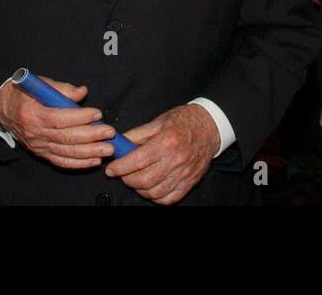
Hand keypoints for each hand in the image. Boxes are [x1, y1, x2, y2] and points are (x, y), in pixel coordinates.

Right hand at [0, 77, 115, 169]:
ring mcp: (39, 145)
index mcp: (33, 113)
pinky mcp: (42, 153)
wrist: (3, 109)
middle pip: (66, 137)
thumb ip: (62, 89)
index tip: (97, 114)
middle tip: (109, 133)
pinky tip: (94, 161)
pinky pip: (61, 161)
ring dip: (89, 152)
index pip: (59, 118)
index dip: (80, 117)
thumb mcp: (40, 84)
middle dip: (91, 136)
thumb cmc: (24, 94)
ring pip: (66, 152)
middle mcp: (35, 132)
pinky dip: (79, 163)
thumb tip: (82, 93)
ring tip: (107, 149)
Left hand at [104, 104, 218, 204]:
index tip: (111, 169)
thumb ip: (137, 135)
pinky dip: (155, 197)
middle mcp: (176, 160)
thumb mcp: (158, 121)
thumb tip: (119, 144)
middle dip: (127, 179)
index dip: (120, 167)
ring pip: (154, 192)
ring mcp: (184, 174)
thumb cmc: (184, 121)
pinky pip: (168, 199)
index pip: (137, 161)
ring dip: (139, 189)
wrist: (210, 126)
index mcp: (166, 142)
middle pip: (144, 180)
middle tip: (122, 173)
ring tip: (135, 179)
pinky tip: (150, 187)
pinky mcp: (189, 182)